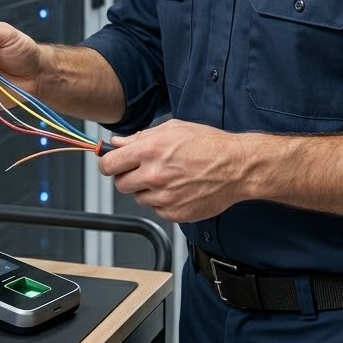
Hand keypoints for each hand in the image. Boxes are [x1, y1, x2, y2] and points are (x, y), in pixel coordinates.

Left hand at [97, 119, 248, 222]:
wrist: (236, 167)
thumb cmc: (209, 144)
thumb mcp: (173, 129)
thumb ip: (141, 137)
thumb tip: (119, 143)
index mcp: (150, 150)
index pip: (109, 164)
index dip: (107, 164)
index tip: (110, 164)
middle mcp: (154, 175)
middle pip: (120, 184)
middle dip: (127, 176)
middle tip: (142, 170)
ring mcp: (163, 197)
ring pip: (138, 197)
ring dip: (147, 189)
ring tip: (168, 177)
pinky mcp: (174, 213)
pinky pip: (156, 209)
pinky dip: (163, 201)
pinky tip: (178, 188)